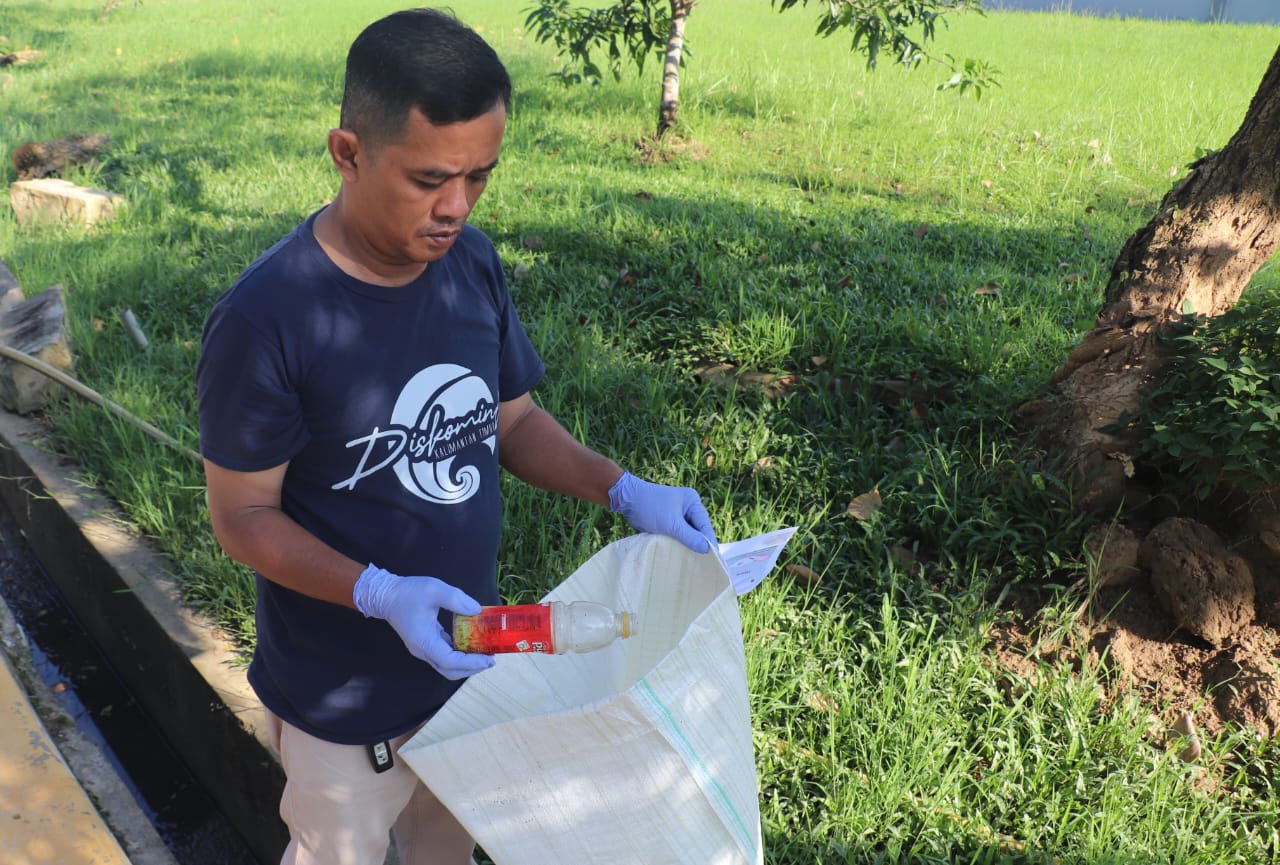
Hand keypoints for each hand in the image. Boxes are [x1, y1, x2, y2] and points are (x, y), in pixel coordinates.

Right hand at [352, 565, 494, 679]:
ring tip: (485, 654)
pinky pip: (444, 656)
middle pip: (450, 670)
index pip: (450, 661)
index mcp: (424, 641)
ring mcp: (423, 649)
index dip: (471, 663)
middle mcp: (423, 650)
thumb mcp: (434, 589)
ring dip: (466, 664)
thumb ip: (456, 599)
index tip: (488, 659)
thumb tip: (477, 610)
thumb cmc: (408, 592)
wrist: (384, 595)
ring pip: (447, 666)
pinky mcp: (425, 644)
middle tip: (491, 659)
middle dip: (472, 668)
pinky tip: (472, 645)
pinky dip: (459, 655)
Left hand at [608, 471, 717, 553]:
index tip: (714, 560)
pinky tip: (680, 555)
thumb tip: (707, 549)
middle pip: (698, 530)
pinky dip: (679, 543)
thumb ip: (690, 537)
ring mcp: (678, 514)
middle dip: (699, 544)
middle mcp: (688, 507)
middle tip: (704, 565)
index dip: (709, 542)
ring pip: (688, 534)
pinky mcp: (669, 521)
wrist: (627, 500)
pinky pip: (678, 534)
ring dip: (688, 545)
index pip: (705, 525)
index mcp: (693, 502)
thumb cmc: (650, 507)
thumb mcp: (671, 524)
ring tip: (694, 563)